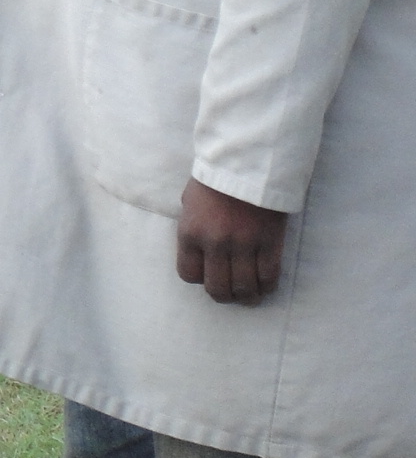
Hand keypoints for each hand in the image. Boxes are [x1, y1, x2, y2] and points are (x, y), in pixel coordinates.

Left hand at [177, 179, 287, 305]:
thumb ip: (192, 227)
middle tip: (231, 292)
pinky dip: (268, 286)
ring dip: (247, 296)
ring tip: (250, 293)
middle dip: (224, 295)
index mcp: (190, 232)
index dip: (199, 279)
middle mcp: (214, 243)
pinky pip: (269, 277)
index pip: (188, 274)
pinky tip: (266, 284)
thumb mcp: (190, 202)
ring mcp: (243, 245)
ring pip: (244, 288)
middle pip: (217, 288)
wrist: (247, 162)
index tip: (208, 274)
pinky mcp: (269, 243)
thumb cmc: (215, 179)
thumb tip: (198, 249)